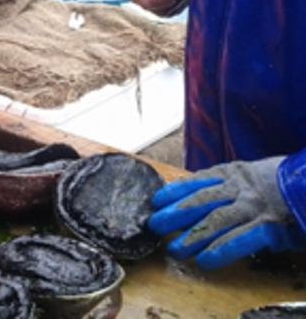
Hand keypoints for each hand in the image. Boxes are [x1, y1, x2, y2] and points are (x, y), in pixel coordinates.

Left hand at [149, 156, 305, 267]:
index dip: (175, 192)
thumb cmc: (277, 183)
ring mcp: (255, 207)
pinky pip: (242, 239)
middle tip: (155, 226)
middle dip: (176, 214)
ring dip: (194, 237)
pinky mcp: (271, 226)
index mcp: (232, 173)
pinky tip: (205, 260)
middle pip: (201, 200)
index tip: (156, 201)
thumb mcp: (248, 175)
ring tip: (176, 250)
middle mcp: (240, 187)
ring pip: (217, 221)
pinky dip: (221, 250)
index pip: (197, 181)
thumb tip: (193, 194)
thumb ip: (225, 184)